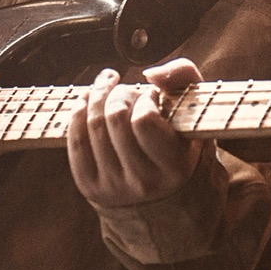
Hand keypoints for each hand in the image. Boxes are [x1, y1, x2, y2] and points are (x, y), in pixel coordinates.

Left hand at [66, 59, 206, 208]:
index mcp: (175, 167)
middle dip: (119, 93)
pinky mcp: (90, 187)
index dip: (145, 98)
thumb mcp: (194, 111)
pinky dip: (78, 114)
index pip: (144, 121)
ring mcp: (114, 187)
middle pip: (115, 119)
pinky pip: (76, 143)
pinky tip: (87, 100)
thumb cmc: (181, 141)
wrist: (165, 195)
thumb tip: (150, 74)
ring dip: (97, 96)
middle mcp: (143, 182)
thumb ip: (183, 78)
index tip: (152, 96)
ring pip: (93, 127)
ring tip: (108, 87)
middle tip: (129, 91)